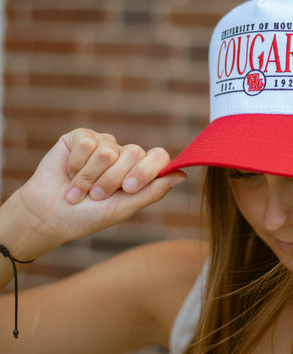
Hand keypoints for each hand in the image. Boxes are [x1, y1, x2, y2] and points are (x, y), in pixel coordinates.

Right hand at [12, 129, 184, 257]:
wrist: (48, 215)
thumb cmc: (87, 216)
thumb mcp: (123, 208)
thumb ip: (152, 191)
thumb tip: (182, 175)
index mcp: (138, 171)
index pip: (158, 157)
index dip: (146, 170)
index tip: (128, 189)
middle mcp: (123, 154)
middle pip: (134, 153)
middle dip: (112, 180)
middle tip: (96, 196)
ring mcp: (102, 143)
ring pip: (108, 151)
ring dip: (90, 177)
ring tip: (79, 190)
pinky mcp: (80, 137)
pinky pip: (87, 143)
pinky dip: (76, 165)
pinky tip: (68, 173)